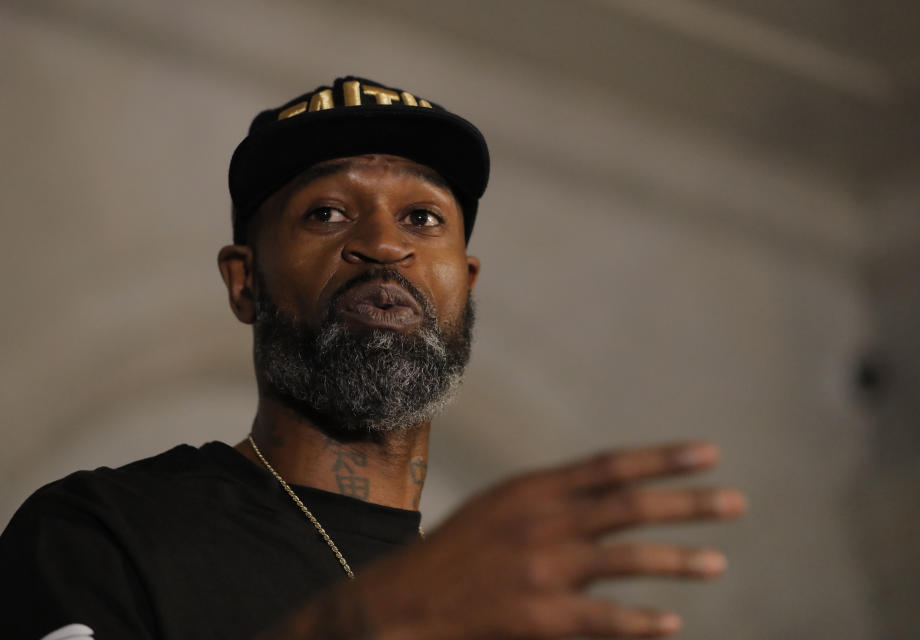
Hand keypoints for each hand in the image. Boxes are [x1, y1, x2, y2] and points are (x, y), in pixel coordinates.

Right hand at [273, 442, 745, 639]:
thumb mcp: (501, 507)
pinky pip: (604, 621)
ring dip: (678, 561)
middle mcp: (541, 520)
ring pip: (626, 559)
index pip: (610, 465)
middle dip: (688, 502)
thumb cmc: (455, 553)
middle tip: (736, 502)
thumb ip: (553, 498)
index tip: (709, 452)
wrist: (401, 603)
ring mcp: (541, 568)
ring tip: (718, 562)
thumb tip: (609, 491)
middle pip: (629, 505)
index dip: (663, 457)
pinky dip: (641, 623)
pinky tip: (671, 624)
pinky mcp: (537, 616)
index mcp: (532, 488)